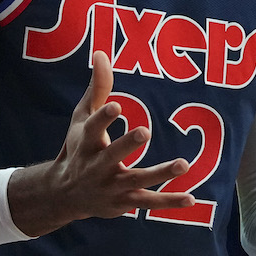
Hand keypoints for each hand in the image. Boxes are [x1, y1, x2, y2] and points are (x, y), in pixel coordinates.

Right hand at [7, 51, 194, 235]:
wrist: (64, 194)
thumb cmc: (78, 148)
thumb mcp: (82, 118)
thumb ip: (97, 88)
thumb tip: (102, 53)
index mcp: (86, 143)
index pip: (93, 128)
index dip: (103, 117)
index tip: (116, 105)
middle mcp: (96, 166)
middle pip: (112, 155)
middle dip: (127, 144)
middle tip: (145, 130)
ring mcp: (111, 186)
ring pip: (136, 180)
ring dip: (160, 173)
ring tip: (183, 164)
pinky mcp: (124, 202)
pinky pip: (149, 202)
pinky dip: (169, 201)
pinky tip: (191, 198)